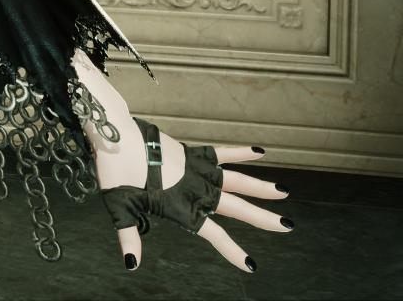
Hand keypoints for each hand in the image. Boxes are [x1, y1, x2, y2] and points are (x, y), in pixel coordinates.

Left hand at [72, 52, 293, 273]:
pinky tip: (260, 152)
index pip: (212, 233)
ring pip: (235, 180)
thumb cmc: (115, 173)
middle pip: (235, 206)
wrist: (114, 137)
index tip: (250, 264)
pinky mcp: (191, 152)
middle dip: (262, 218)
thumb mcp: (120, 208)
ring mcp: (195, 168)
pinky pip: (221, 153)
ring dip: (259, 187)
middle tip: (287, 225)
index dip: (231, 250)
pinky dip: (240, 153)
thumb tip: (132, 264)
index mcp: (180, 207)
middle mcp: (194, 188)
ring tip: (284, 193)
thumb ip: (130, 236)